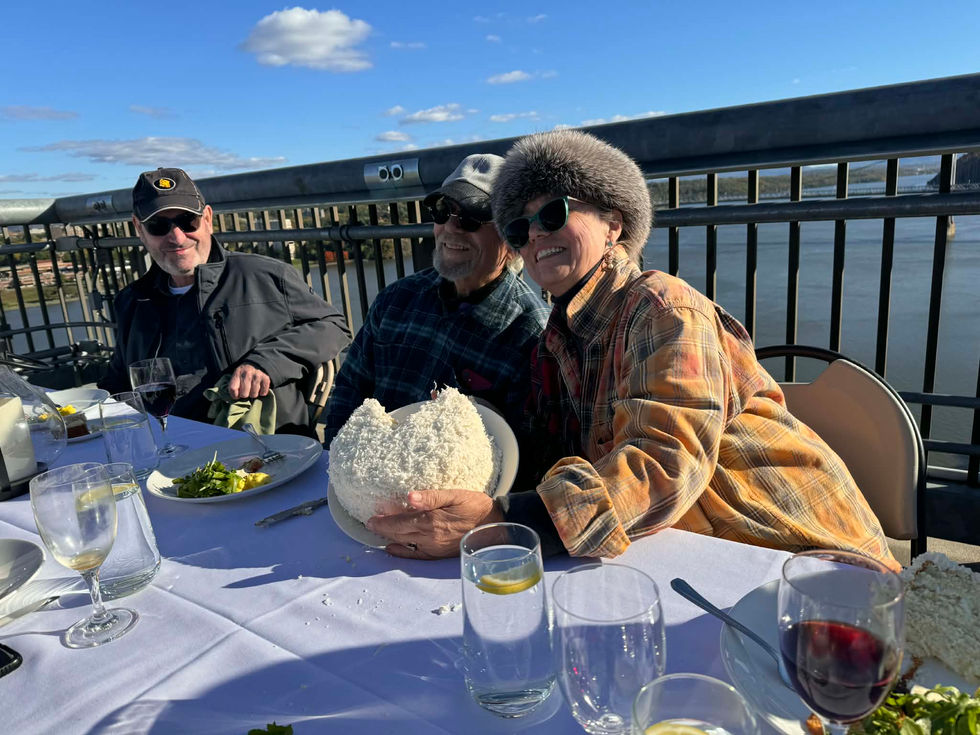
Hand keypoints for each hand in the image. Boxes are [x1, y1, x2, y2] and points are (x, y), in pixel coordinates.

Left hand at [228, 363, 270, 399]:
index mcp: (237, 373)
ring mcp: (257, 375)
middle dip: (244, 395)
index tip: (237, 395)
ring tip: (252, 389)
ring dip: (253, 394)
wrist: (254, 365)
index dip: (235, 395)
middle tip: (246, 391)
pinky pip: (263, 393)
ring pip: (254, 394)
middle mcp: (247, 373)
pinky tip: (259, 389)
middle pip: (244, 394)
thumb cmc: (243, 376)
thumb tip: (236, 398)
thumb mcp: (235, 378)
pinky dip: (262, 393)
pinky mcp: (266, 378)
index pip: (233, 389)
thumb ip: (233, 387)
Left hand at [366, 489, 503, 558]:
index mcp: (430, 521)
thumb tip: (408, 498)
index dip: (383, 521)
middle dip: (382, 529)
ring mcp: (433, 548)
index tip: (370, 518)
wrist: (494, 526)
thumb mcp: (454, 495)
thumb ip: (430, 497)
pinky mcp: (439, 554)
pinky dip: (402, 552)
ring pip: (404, 543)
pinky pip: (415, 555)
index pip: (399, 523)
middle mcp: (428, 537)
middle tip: (370, 524)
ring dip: (390, 538)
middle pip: (398, 534)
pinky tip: (393, 548)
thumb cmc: (475, 506)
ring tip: (378, 533)